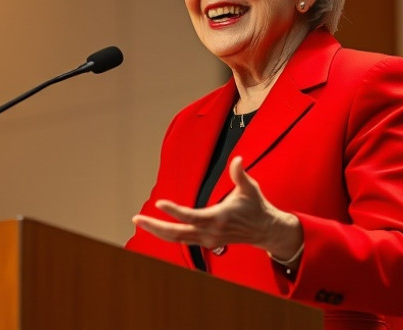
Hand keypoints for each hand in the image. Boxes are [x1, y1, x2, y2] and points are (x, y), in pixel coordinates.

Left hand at [132, 156, 301, 258]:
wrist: (266, 230)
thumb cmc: (257, 206)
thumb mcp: (250, 188)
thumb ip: (240, 174)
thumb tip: (238, 159)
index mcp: (219, 217)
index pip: (191, 216)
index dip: (174, 211)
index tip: (159, 203)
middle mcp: (210, 232)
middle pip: (177, 233)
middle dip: (155, 226)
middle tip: (135, 218)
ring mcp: (208, 240)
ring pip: (177, 238)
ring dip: (156, 230)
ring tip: (138, 220)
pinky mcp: (207, 243)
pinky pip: (182, 240)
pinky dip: (167, 234)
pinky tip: (154, 227)